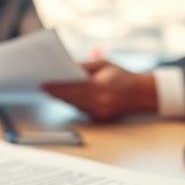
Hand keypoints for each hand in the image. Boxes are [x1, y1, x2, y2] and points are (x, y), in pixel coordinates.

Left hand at [42, 62, 157, 121]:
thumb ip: (83, 66)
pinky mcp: (99, 119)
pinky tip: (64, 96)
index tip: (43, 83)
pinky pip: (80, 110)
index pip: (71, 88)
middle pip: (69, 98)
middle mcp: (98, 103)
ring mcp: (99, 113)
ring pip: (73, 105)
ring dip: (62, 98)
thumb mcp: (103, 65)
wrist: (141, 93)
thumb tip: (65, 68)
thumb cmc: (122, 76)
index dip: (55, 87)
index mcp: (99, 88)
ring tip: (50, 89)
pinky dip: (72, 102)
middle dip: (55, 92)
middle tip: (42, 85)